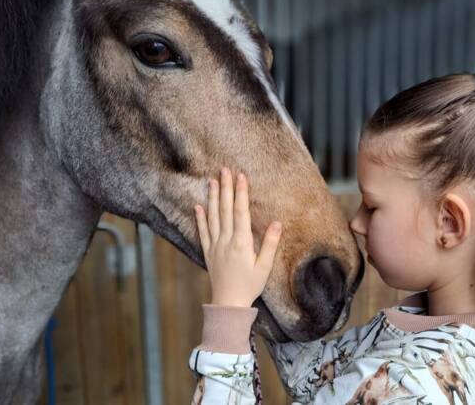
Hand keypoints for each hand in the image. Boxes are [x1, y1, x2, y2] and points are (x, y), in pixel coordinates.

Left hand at [194, 167, 281, 306]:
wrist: (229, 304)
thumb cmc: (250, 286)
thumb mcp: (265, 267)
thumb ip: (270, 244)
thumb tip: (277, 222)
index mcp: (241, 242)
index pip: (240, 212)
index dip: (241, 192)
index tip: (240, 176)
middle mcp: (226, 240)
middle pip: (225, 209)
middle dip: (226, 188)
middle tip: (224, 170)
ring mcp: (215, 245)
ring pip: (213, 217)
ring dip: (213, 198)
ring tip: (212, 181)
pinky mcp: (208, 252)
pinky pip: (202, 232)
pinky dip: (199, 218)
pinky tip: (197, 206)